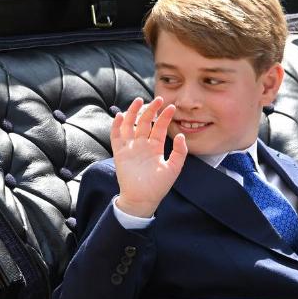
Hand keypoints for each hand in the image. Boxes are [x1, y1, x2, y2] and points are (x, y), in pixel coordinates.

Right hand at [111, 97, 186, 216]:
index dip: (165, 117)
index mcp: (155, 147)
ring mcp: (130, 147)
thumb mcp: (174, 168)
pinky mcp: (120, 152)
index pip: (160, 127)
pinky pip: (116, 136)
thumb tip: (181, 135)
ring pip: (130, 125)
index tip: (171, 107)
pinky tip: (122, 115)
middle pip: (145, 122)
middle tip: (158, 99)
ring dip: (133, 112)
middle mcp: (142, 144)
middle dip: (151, 110)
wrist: (143, 199)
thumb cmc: (159, 186)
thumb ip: (179, 152)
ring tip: (139, 101)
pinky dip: (117, 125)